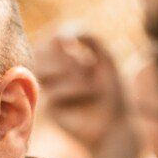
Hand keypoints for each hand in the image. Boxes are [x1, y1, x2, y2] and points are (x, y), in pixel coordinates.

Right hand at [34, 29, 144, 157]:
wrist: (115, 124)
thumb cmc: (114, 92)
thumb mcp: (107, 58)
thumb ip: (90, 39)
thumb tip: (62, 33)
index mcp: (68, 60)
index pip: (51, 40)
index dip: (60, 36)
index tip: (72, 40)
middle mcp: (55, 74)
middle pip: (42, 51)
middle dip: (65, 55)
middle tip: (86, 66)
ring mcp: (50, 90)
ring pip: (43, 67)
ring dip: (70, 69)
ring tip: (90, 81)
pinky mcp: (47, 108)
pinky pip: (53, 89)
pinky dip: (73, 88)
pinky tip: (86, 96)